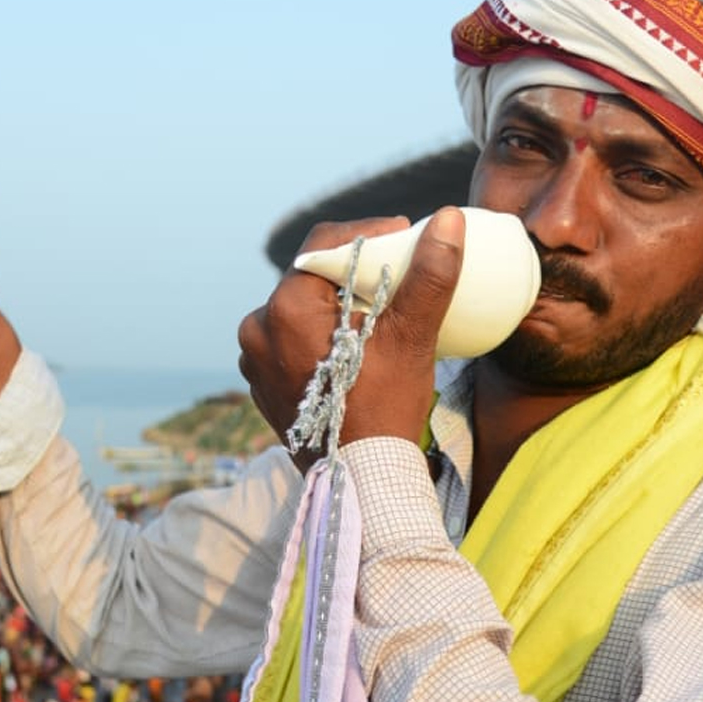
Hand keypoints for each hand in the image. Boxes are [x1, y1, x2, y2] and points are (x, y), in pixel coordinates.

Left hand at [238, 207, 463, 464]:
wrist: (360, 482)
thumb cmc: (385, 410)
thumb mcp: (410, 337)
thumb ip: (427, 275)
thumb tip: (447, 219)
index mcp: (284, 309)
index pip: (323, 245)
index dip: (366, 233)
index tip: (402, 236)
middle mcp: (257, 329)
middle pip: (310, 277)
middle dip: (352, 271)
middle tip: (393, 275)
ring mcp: (255, 359)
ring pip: (300, 308)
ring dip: (335, 303)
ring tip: (376, 313)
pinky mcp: (261, 383)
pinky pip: (290, 341)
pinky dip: (319, 335)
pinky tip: (351, 347)